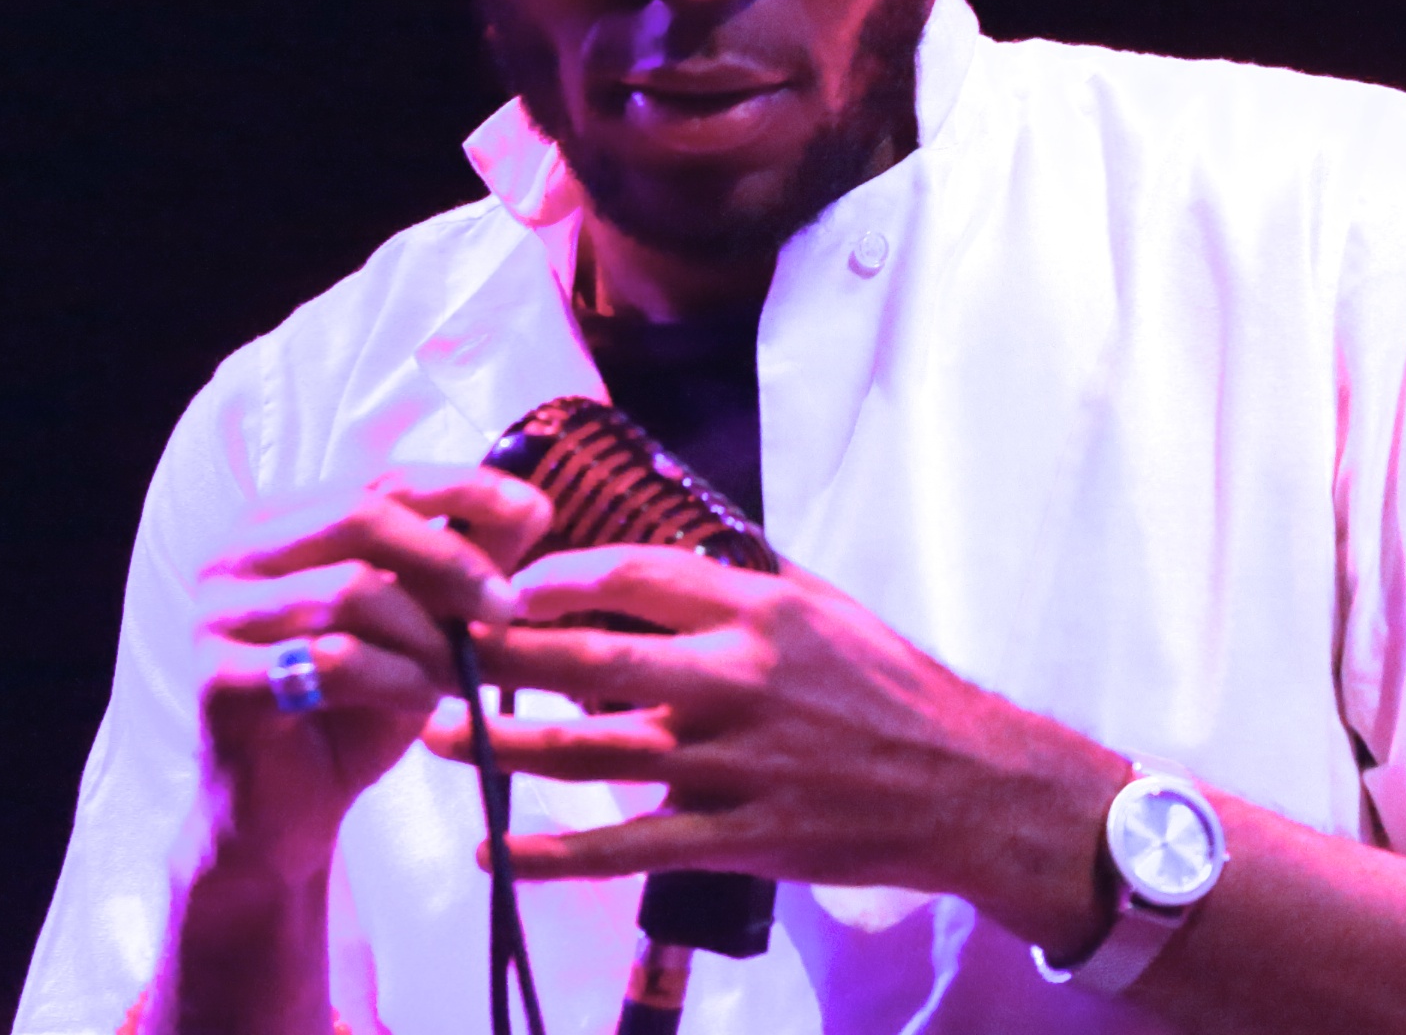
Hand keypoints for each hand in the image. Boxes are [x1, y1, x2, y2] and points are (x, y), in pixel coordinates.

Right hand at [188, 465, 554, 883]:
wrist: (285, 814)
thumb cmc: (355, 707)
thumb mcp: (419, 624)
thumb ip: (463, 564)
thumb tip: (532, 505)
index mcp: (280, 521)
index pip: (382, 478)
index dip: (464, 488)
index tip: (538, 511)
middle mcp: (235, 552)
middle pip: (360, 516)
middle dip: (450, 560)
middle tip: (506, 606)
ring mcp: (216, 613)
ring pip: (351, 588)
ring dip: (426, 633)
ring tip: (462, 672)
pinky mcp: (217, 679)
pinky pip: (331, 660)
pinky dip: (396, 679)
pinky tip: (424, 704)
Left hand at [422, 546, 1127, 946]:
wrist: (968, 784)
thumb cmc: (895, 689)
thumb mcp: (828, 606)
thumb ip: (749, 580)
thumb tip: (675, 549)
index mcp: (761, 610)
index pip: (634, 574)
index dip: (556, 578)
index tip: (505, 584)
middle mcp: (740, 679)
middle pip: (593, 660)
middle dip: (504, 655)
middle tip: (441, 648)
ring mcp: (736, 764)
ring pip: (595, 754)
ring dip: (506, 746)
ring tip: (438, 738)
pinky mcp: (738, 838)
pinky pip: (627, 847)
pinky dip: (554, 855)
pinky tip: (497, 853)